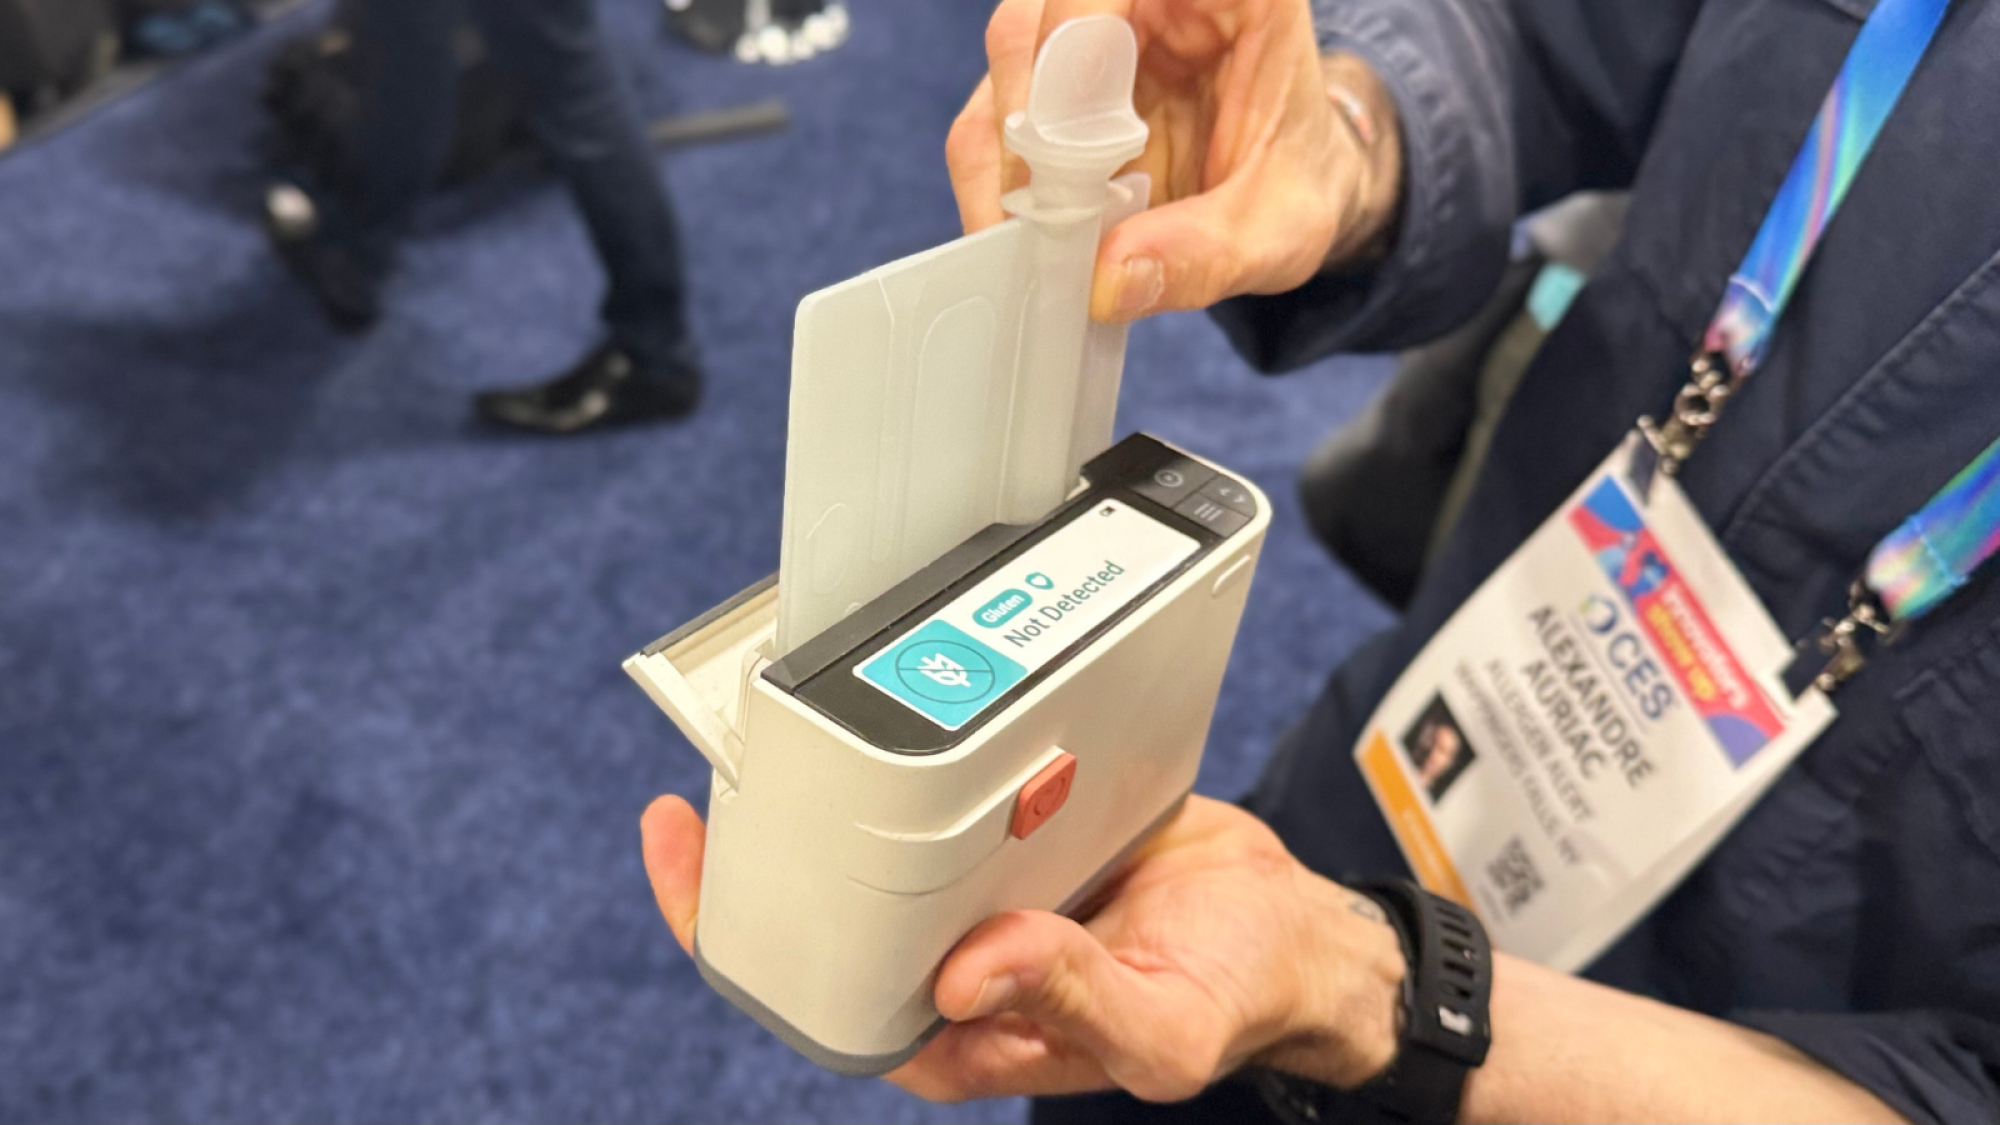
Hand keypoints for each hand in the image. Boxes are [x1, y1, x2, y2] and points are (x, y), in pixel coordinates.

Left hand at [641, 793, 1405, 1102]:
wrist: (1290, 928)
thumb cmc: (1229, 994)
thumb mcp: (1161, 1023)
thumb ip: (1068, 1001)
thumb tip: (966, 970)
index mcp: (966, 1030)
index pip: (825, 998)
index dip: (739, 937)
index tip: (695, 855)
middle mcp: (957, 964)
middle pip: (834, 917)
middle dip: (766, 853)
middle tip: (718, 771)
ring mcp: (982, 894)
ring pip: (881, 850)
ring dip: (831, 797)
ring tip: (776, 725)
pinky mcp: (1017, 831)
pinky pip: (945, 796)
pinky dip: (912, 757)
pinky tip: (886, 710)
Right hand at [946, 0, 1403, 322]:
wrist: (1284, 191)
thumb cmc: (1295, 186)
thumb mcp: (1278, 231)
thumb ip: (1205, 254)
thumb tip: (1106, 282)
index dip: (1081, 46)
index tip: (1068, 142)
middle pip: (1046, 16)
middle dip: (1034, 118)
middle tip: (1045, 213)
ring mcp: (1090, 29)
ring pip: (1009, 57)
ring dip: (1008, 154)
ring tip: (1036, 236)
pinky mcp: (1050, 78)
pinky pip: (995, 117)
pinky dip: (997, 181)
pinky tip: (1026, 238)